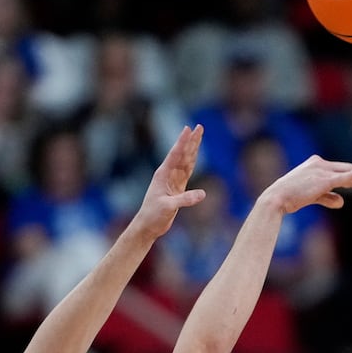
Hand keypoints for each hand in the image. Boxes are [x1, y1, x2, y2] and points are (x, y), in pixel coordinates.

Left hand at [130, 125, 206, 239]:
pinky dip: (192, 161)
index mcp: (163, 174)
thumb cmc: (153, 215)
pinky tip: (195, 154)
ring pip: (186, 160)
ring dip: (193, 148)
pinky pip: (187, 171)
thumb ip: (185, 200)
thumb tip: (203, 194)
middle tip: (199, 127)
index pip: (175, 154)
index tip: (188, 129)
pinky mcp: (177, 188)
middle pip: (182, 154)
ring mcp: (173, 180)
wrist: (148, 225)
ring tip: (198, 135)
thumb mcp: (168, 207)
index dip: (183, 142)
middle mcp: (168, 174)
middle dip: (191, 140)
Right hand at [260, 156, 351, 214]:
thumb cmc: (289, 198)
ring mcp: (322, 171)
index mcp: (316, 164)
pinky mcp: (324, 180)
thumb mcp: (311, 197)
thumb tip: (342, 202)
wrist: (277, 198)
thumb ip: (327, 197)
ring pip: (349, 174)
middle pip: (348, 170)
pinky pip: (344, 177)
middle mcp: (320, 164)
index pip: (340, 169)